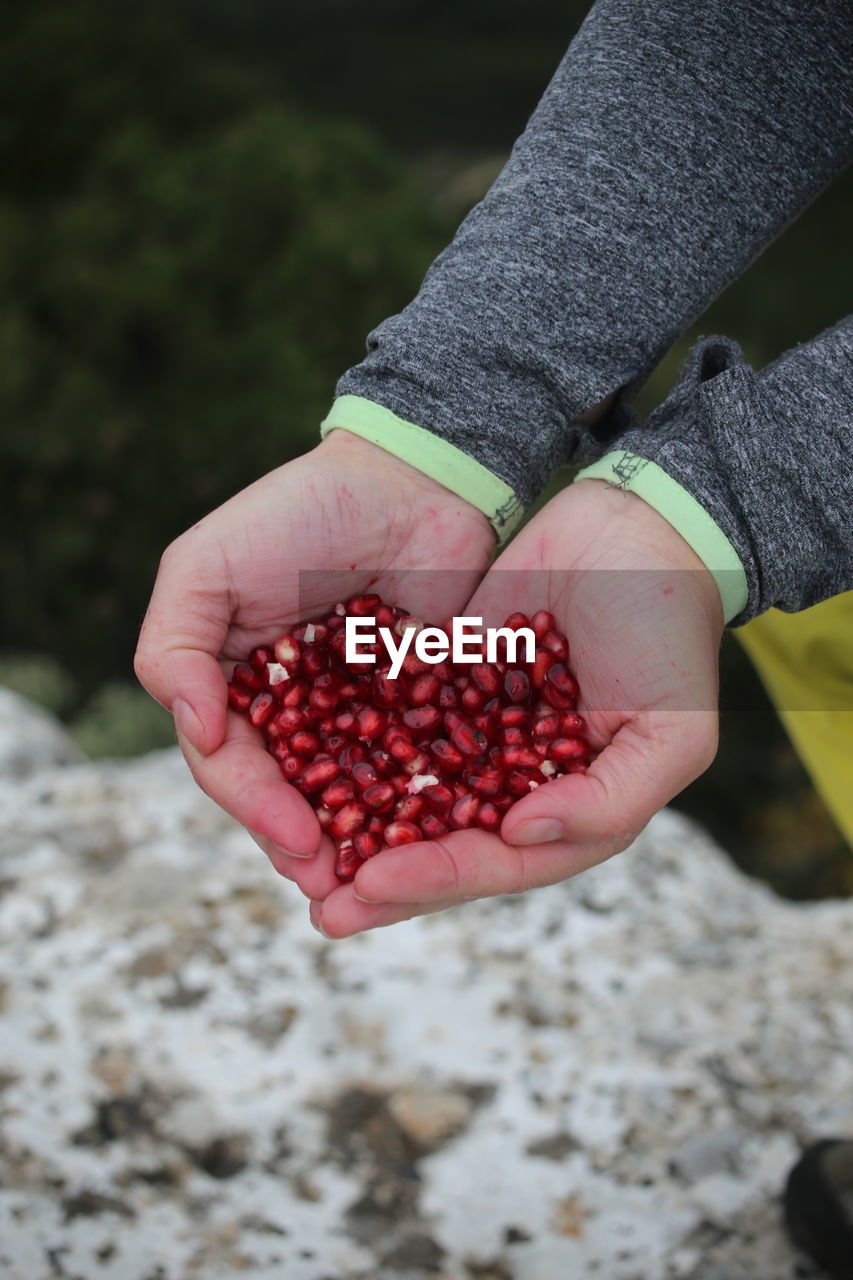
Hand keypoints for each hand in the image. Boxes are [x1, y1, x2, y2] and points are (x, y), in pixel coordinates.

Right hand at [134, 429, 494, 894]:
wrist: (414, 479)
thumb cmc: (300, 513)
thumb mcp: (205, 566)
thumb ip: (175, 647)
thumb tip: (194, 730)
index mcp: (233, 682)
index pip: (228, 760)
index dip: (254, 803)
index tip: (294, 835)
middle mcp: (289, 707)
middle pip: (286, 792)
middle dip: (302, 840)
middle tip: (331, 883)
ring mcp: (355, 710)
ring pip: (348, 793)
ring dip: (355, 842)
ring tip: (373, 882)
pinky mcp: (420, 707)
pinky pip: (413, 766)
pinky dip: (414, 804)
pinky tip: (428, 838)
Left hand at [310, 478, 722, 935]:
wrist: (637, 532)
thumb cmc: (670, 640)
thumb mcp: (672, 735)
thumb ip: (606, 801)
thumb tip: (518, 833)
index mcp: (571, 813)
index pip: (496, 863)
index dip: (435, 879)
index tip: (371, 884)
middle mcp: (518, 786)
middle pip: (441, 844)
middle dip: (382, 879)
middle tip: (320, 906)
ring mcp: (479, 735)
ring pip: (409, 791)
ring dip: (357, 826)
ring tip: (297, 852)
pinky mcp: (447, 683)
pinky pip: (396, 723)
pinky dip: (355, 745)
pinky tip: (301, 760)